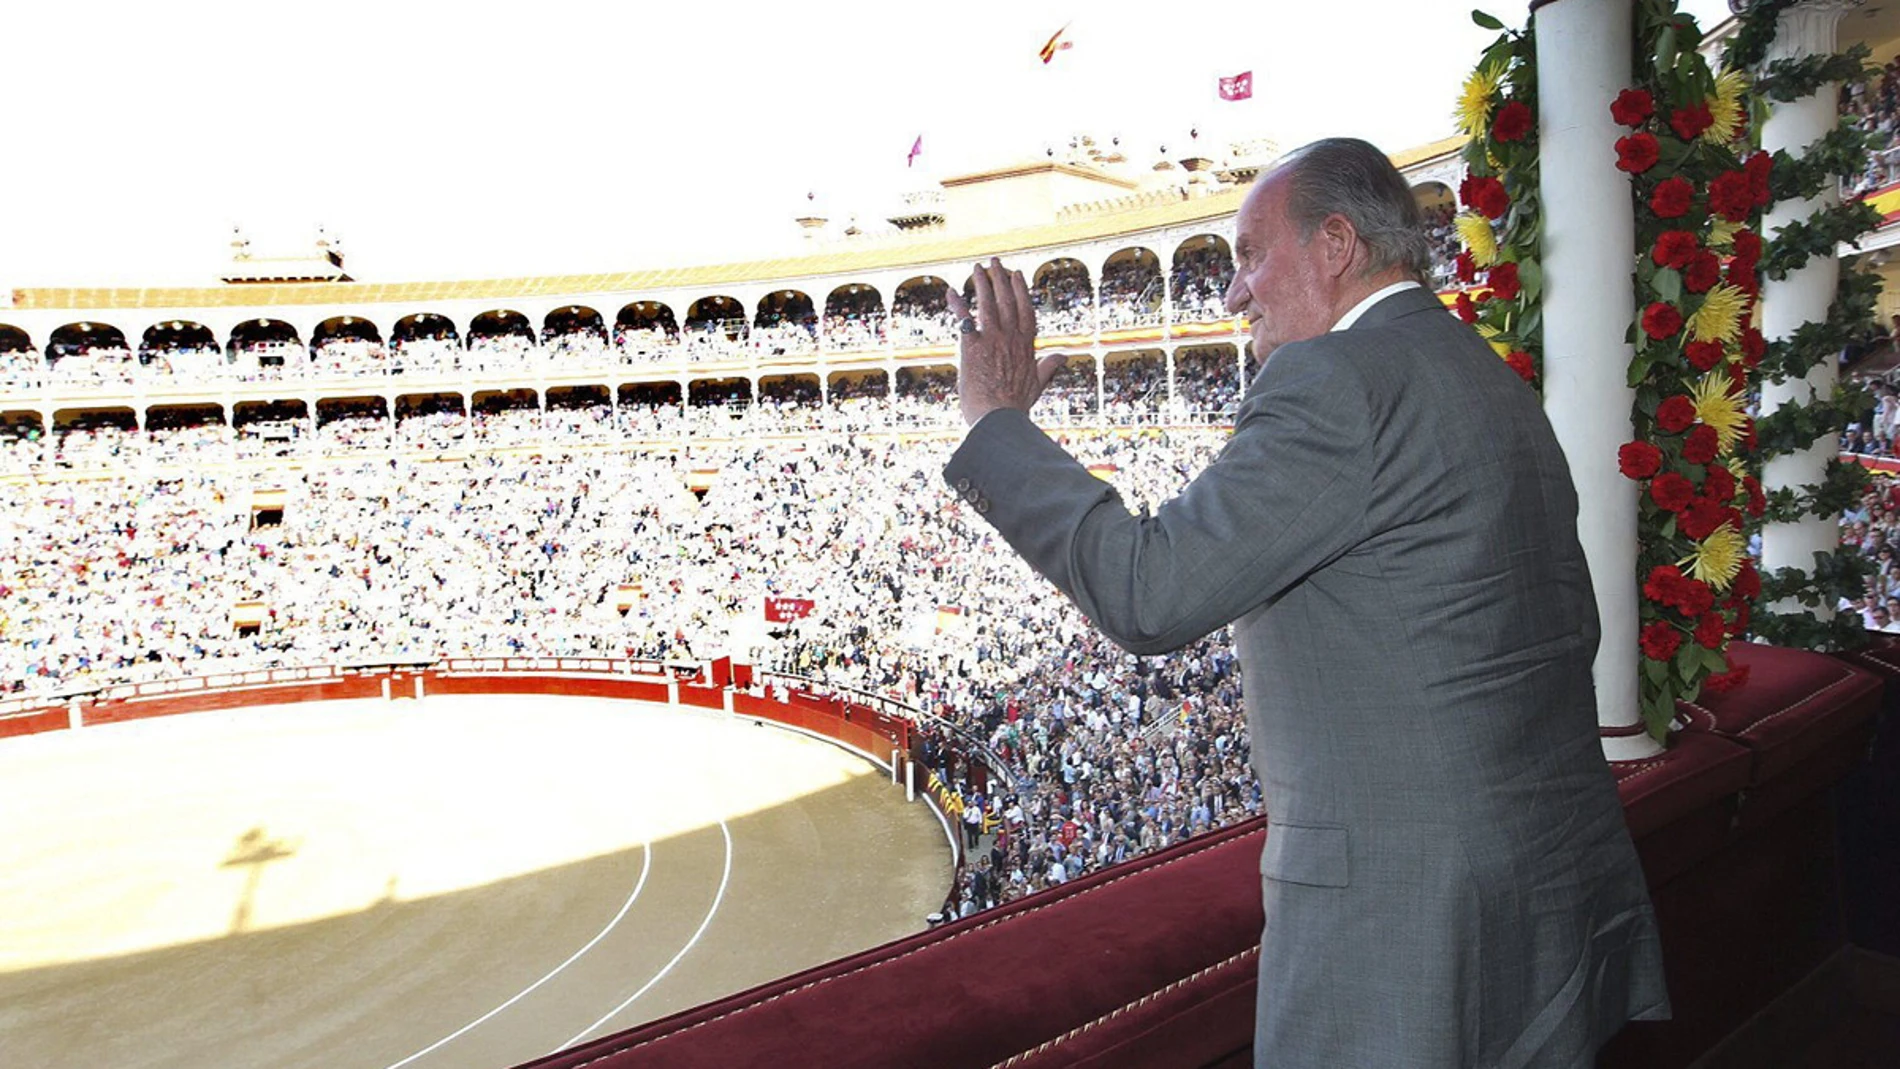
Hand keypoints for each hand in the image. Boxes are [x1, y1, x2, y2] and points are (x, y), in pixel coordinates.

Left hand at [948, 258, 1067, 426]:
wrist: (999, 418)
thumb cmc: (1016, 406)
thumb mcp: (1037, 384)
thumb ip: (1048, 367)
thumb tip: (1063, 356)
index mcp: (1026, 346)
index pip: (1025, 310)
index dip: (1021, 290)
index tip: (1017, 275)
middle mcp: (1011, 338)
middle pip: (1007, 300)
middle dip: (1001, 278)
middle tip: (995, 262)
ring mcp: (993, 340)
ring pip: (988, 303)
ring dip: (982, 283)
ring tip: (977, 268)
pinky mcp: (973, 346)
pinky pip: (964, 319)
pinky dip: (957, 305)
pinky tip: (951, 292)